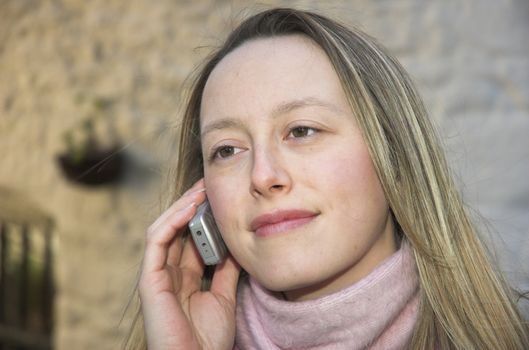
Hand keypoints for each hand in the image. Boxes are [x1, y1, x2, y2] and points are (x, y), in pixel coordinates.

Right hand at [139, 179, 240, 349]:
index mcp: (183, 277)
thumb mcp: (223, 296)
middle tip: (208, 184)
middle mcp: (168, 272)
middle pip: (175, 229)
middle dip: (191, 204)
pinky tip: (190, 208)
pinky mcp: (149, 279)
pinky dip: (172, 221)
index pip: (189, 237)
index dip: (201, 216)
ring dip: (182, 207)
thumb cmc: (208, 339)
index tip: (217, 197)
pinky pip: (157, 240)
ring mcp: (156, 275)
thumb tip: (235, 244)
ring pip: (164, 229)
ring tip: (201, 190)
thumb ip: (226, 270)